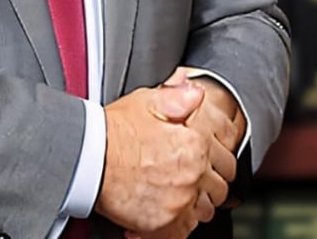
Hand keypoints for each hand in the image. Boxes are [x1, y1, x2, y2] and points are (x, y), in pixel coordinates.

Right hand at [120, 70, 244, 238]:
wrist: (89, 158)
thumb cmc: (115, 131)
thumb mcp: (147, 101)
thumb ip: (179, 96)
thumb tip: (197, 92)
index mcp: (194, 143)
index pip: (227, 160)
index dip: (219, 160)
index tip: (207, 160)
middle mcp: (192, 174)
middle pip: (219, 189)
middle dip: (210, 183)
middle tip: (194, 177)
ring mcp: (179, 201)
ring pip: (206, 211)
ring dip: (198, 203)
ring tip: (180, 193)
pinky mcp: (163, 223)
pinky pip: (185, 229)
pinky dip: (181, 221)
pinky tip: (169, 208)